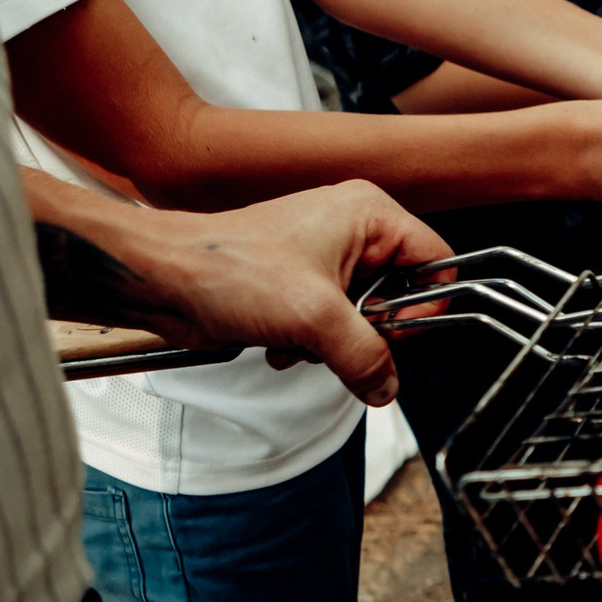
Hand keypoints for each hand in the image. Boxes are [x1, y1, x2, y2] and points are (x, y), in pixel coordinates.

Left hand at [137, 181, 450, 406]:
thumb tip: (387, 387)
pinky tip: (280, 341)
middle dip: (369, 331)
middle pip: (401, 298)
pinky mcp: (301, 288)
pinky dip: (311, 346)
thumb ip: (367, 357)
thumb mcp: (315, 318)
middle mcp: (351, 232)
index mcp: (367, 213)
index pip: (436, 262)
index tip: (396, 331)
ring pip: (366, 322)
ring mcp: (325, 260)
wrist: (165, 280)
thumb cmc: (228, 269)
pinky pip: (333, 330)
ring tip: (299, 336)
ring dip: (334, 344)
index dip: (425, 304)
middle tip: (337, 332)